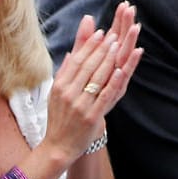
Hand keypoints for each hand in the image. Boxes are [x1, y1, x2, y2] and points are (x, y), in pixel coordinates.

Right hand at [46, 6, 142, 158]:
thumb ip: (65, 73)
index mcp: (60, 85)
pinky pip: (104, 96)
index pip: (77, 60)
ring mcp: (80, 105)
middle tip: (114, 34)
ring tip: (119, 45)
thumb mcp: (57, 93)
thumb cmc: (59, 118)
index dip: (90, 45)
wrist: (58, 146)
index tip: (101, 32)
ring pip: (96, 78)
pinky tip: (120, 70)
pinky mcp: (91, 116)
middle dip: (102, 49)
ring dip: (109, 60)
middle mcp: (68, 93)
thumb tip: (70, 53)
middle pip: (88, 66)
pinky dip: (112, 82)